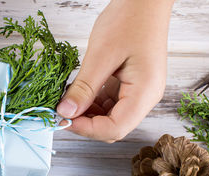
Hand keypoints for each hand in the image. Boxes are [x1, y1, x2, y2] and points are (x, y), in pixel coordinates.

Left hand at [57, 0, 173, 142]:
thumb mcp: (100, 55)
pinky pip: (109, 103)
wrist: (144, 1)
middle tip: (63, 112)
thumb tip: (66, 112)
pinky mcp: (130, 86)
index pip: (115, 128)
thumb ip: (84, 88)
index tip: (64, 120)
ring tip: (69, 101)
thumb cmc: (130, 20)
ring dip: (87, 113)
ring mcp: (138, 92)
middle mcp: (145, 97)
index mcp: (145, 92)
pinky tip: (79, 94)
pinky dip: (92, 103)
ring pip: (109, 117)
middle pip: (113, 127)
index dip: (88, 129)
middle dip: (86, 123)